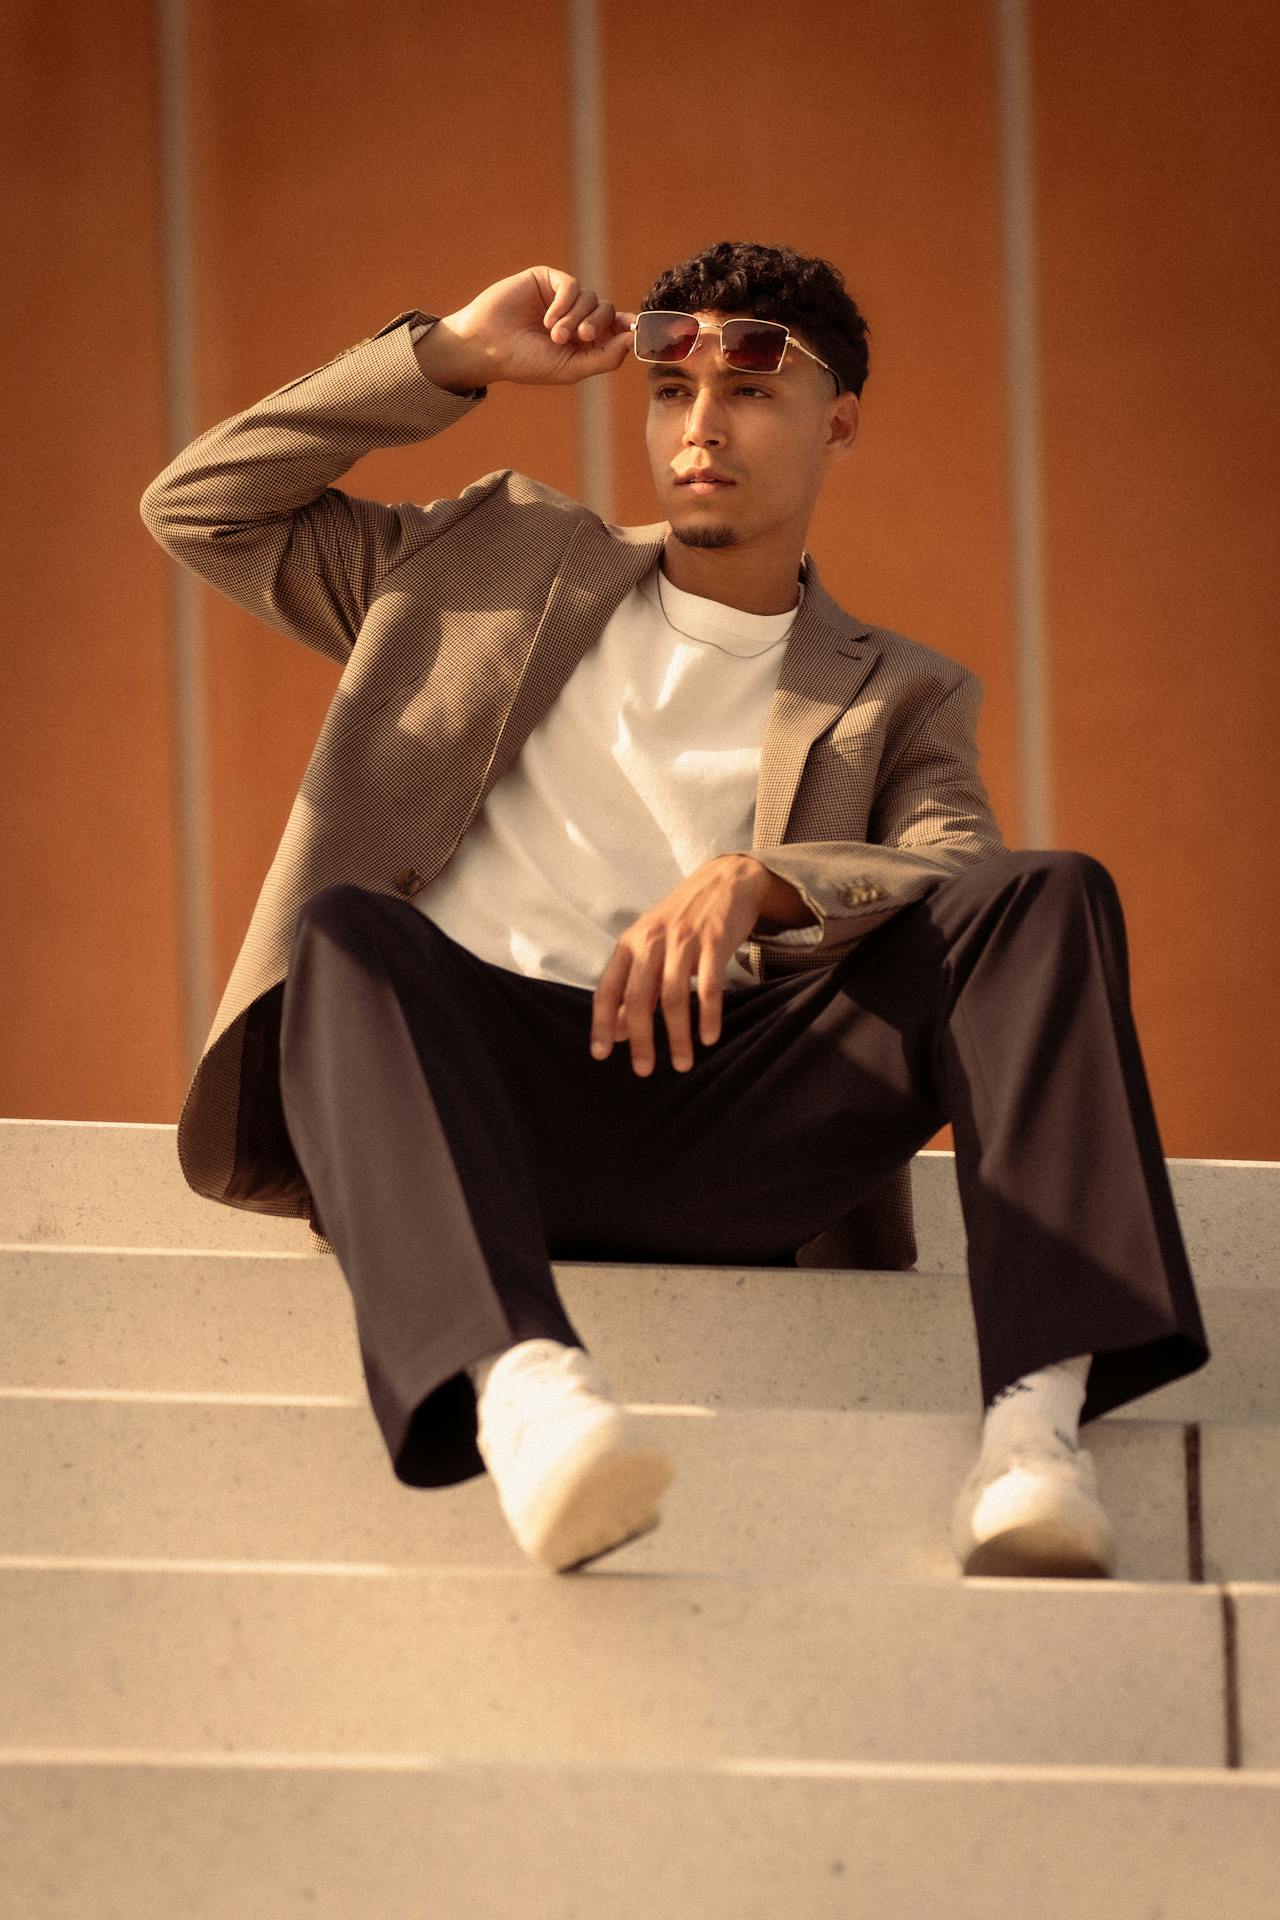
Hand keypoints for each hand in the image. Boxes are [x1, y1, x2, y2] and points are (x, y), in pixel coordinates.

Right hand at [433, 266, 635, 388]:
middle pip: (607, 312)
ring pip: (591, 298)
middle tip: (580, 338)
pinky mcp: (547, 280)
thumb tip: (633, 339)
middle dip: (597, 325)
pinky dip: (564, 303)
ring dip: (575, 318)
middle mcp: (576, 317)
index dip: (629, 328)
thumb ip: (605, 358)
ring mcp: (562, 298)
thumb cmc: (526, 363)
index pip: (617, 329)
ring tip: (554, 335)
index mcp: (584, 342)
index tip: (639, 331)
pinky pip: (571, 285)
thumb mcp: (571, 369)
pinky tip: (547, 319)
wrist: (488, 346)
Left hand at [589, 856, 777, 1075]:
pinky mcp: (714, 941)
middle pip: (638, 998)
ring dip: (677, 1035)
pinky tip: (709, 1038)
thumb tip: (617, 1031)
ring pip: (673, 996)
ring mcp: (683, 940)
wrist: (726, 880)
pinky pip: (709, 986)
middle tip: (645, 1070)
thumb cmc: (684, 919)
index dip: (601, 1024)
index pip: (608, 989)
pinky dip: (708, 1015)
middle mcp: (651, 941)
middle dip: (641, 1039)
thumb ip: (634, 985)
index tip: (601, 1054)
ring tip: (684, 1063)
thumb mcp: (651, 945)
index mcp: (630, 943)